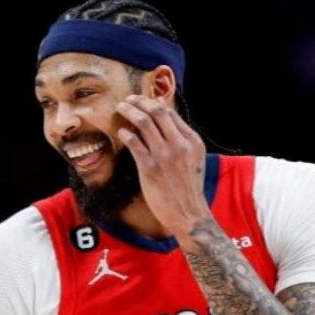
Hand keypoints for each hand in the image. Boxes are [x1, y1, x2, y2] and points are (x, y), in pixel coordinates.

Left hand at [115, 95, 208, 237]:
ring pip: (143, 121)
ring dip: (129, 111)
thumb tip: (163, 128)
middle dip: (140, 101)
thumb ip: (182, 144)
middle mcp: (180, 144)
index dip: (153, 104)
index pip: (170, 113)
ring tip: (120, 108)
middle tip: (128, 100)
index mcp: (192, 141)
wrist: (189, 214)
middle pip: (157, 111)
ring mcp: (165, 155)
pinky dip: (126, 133)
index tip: (142, 102)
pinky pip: (134, 141)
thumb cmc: (188, 190)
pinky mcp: (150, 167)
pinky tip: (121, 132)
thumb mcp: (193, 161)